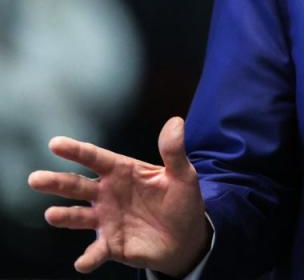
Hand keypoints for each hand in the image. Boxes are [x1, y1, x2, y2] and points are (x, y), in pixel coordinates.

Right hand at [28, 117, 210, 276]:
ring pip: (78, 217)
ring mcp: (106, 219)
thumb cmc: (181, 201)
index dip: (76, 151)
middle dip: (56, 182)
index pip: (96, 158)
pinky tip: (83, 262)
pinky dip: (88, 257)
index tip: (55, 144)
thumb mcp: (183, 175)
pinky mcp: (111, 244)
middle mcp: (107, 194)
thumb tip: (175, 122)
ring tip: (52, 215)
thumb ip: (174, 152)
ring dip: (65, 216)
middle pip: (77, 185)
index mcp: (122, 172)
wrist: (187, 238)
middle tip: (36, 179)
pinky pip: (96, 251)